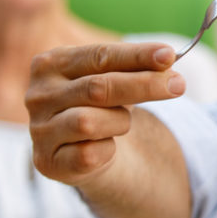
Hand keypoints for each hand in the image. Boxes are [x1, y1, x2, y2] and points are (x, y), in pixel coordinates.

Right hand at [26, 42, 184, 186]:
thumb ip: (136, 68)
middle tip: (179, 85)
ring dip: (119, 122)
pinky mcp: (47, 162)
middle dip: (143, 85)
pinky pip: (89, 155)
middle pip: (98, 87)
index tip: (169, 55)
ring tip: (122, 123)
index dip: (136, 56)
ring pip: (89, 122)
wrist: (84, 150)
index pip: (99, 56)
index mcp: (51, 64)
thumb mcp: (116, 79)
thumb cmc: (103, 106)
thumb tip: (167, 58)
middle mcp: (38, 95)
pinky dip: (107, 150)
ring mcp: (39, 130)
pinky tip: (108, 147)